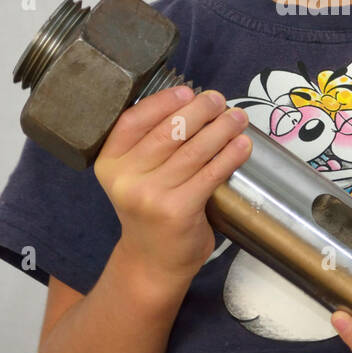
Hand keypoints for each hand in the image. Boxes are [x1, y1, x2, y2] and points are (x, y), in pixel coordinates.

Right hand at [92, 86, 251, 282]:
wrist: (152, 261)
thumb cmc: (151, 209)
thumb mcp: (136, 175)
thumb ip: (151, 145)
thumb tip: (194, 103)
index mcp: (110, 162)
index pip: (132, 121)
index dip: (162, 102)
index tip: (187, 91)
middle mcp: (125, 178)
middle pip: (167, 132)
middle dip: (199, 110)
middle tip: (219, 101)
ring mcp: (150, 195)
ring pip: (193, 150)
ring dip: (221, 129)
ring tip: (238, 118)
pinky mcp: (177, 210)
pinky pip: (209, 174)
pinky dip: (229, 156)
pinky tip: (242, 145)